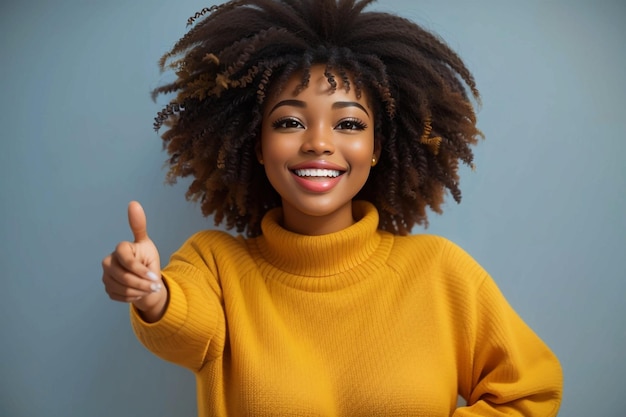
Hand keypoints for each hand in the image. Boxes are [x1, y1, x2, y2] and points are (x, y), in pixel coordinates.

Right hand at [102, 201, 166, 320]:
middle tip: (155, 286)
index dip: (141, 270)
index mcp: (119, 249)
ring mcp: (105, 275)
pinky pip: (120, 296)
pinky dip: (133, 297)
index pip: (127, 261)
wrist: (144, 277)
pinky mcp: (107, 287)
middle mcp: (108, 261)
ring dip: (140, 291)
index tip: (155, 276)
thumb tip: (133, 203)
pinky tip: (139, 291)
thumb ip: (139, 226)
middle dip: (143, 284)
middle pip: (124, 278)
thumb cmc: (146, 257)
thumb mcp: (146, 243)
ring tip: (150, 288)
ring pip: (122, 289)